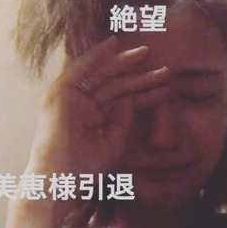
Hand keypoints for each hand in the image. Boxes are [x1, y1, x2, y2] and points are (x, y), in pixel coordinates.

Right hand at [26, 36, 167, 177]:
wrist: (59, 183)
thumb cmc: (84, 170)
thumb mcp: (113, 142)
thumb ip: (123, 119)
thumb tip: (132, 97)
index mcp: (93, 117)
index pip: (123, 99)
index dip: (145, 93)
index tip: (167, 87)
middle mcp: (81, 104)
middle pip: (115, 85)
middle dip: (139, 76)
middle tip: (164, 69)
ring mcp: (69, 98)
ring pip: (101, 75)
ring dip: (122, 62)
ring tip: (146, 53)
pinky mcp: (59, 94)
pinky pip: (79, 69)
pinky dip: (95, 56)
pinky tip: (113, 44)